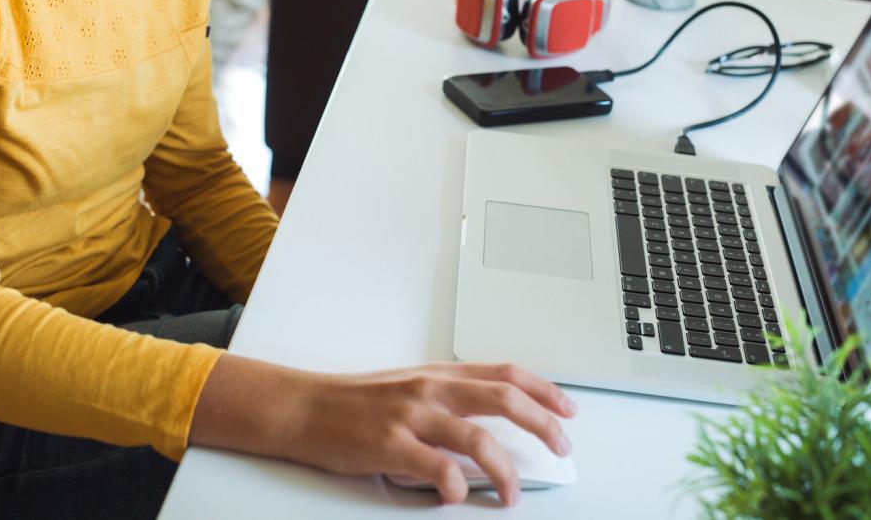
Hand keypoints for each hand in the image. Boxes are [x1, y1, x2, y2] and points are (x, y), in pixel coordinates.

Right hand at [191, 356, 576, 505]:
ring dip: (505, 470)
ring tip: (514, 494)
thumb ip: (447, 398)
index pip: (505, 373)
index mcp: (438, 374)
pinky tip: (459, 496)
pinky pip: (436, 467)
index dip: (543, 390)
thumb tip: (487, 421)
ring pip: (477, 438)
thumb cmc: (353, 401)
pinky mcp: (389, 445)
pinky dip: (455, 485)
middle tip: (562, 446)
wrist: (303, 407)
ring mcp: (411, 416)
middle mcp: (430, 389)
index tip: (568, 409)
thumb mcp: (407, 387)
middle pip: (503, 398)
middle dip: (542, 424)